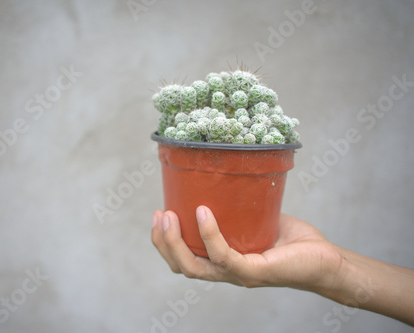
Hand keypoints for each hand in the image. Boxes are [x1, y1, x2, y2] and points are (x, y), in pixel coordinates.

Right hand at [151, 206, 344, 291]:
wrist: (327, 260)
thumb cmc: (294, 242)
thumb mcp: (258, 219)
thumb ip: (239, 208)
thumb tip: (224, 178)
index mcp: (223, 262)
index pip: (184, 260)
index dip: (165, 242)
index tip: (159, 214)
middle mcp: (226, 272)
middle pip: (182, 266)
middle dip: (163, 242)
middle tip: (160, 214)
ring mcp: (239, 274)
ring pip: (194, 267)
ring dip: (176, 242)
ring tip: (169, 216)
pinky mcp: (254, 272)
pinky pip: (224, 256)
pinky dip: (210, 235)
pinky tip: (204, 214)